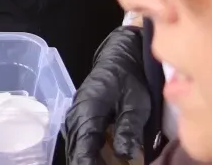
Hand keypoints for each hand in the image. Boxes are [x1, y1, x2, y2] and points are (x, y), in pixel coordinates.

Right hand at [63, 25, 151, 164]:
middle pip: (75, 152)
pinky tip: (99, 161)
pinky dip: (87, 156)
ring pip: (75, 149)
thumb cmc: (130, 78)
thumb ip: (129, 128)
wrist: (120, 57)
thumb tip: (125, 155)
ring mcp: (76, 118)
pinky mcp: (81, 120)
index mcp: (87, 111)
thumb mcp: (137, 103)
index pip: (83, 149)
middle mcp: (76, 117)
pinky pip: (79, 143)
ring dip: (86, 161)